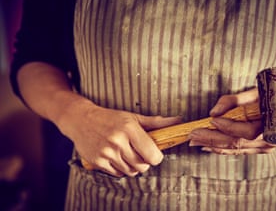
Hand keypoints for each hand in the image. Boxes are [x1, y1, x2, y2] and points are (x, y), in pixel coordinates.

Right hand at [58, 99, 181, 176]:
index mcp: (129, 128)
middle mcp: (118, 141)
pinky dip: (121, 169)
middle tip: (141, 154)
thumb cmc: (110, 118)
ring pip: (130, 171)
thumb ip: (156, 122)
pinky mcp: (97, 161)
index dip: (156, 158)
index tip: (154, 154)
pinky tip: (118, 158)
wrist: (81, 120)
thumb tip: (178, 121)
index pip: (152, 155)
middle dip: (145, 163)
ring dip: (133, 167)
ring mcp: (107, 152)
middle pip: (142, 166)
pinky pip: (117, 174)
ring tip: (129, 155)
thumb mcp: (133, 117)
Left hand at [189, 89, 275, 154]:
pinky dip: (222, 148)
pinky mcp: (260, 149)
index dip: (227, 126)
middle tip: (193, 134)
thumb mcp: (257, 92)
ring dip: (213, 145)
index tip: (211, 120)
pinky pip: (238, 151)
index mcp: (272, 124)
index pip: (246, 130)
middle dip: (212, 138)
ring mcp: (265, 146)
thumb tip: (213, 112)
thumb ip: (234, 101)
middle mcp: (270, 139)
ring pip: (235, 149)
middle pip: (236, 143)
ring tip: (195, 141)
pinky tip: (208, 146)